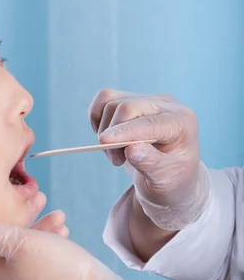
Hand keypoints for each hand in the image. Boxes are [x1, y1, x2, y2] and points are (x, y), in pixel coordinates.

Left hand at [0, 214, 148, 279]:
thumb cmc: (58, 271)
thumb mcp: (18, 241)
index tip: (17, 197)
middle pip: (2, 246)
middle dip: (23, 221)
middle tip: (41, 201)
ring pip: (21, 257)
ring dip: (38, 233)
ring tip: (59, 218)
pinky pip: (34, 271)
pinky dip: (46, 252)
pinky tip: (62, 236)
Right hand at [89, 89, 210, 229]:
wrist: (168, 175)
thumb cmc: (171, 180)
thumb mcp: (166, 180)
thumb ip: (150, 163)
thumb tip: (131, 149)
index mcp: (182, 123)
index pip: (149, 123)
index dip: (125, 131)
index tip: (104, 141)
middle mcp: (166, 105)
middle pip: (127, 107)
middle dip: (113, 135)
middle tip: (116, 161)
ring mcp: (147, 100)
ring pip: (111, 103)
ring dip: (104, 132)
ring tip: (117, 154)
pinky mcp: (130, 99)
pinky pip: (104, 100)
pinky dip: (97, 119)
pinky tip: (109, 138)